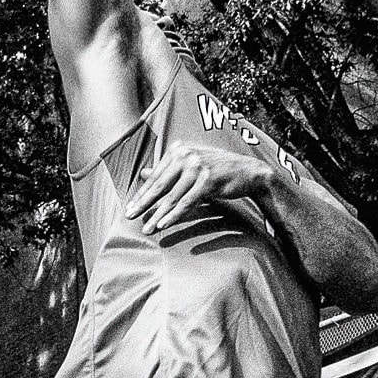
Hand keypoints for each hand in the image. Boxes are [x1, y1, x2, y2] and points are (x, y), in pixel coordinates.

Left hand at [127, 142, 273, 231]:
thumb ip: (167, 170)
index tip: (130, 207)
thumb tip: (143, 173)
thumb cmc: (218, 170)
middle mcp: (186, 154)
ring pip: (172, 196)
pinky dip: (174, 215)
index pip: (156, 176)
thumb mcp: (190, 167)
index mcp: (179, 150)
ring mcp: (197, 166)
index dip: (141, 194)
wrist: (248, 172)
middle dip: (143, 204)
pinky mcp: (208, 180)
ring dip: (157, 214)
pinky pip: (187, 202)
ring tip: (146, 228)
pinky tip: (164, 224)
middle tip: (129, 216)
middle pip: (160, 185)